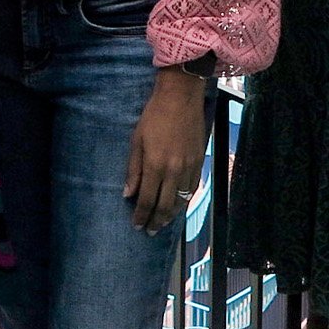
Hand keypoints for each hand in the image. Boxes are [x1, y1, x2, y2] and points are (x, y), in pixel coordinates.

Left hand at [124, 67, 207, 232]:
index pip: (147, 199)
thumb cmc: (154, 116)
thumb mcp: (136, 141)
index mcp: (156, 165)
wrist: (180, 98)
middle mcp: (174, 171)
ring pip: (181, 200)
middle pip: (165, 205)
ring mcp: (190, 167)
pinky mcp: (200, 161)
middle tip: (150, 231)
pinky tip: (179, 205)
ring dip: (172, 215)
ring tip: (163, 222)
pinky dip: (185, 201)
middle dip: (156, 221)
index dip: (141, 215)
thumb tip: (128, 193)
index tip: (137, 225)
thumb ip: (133, 170)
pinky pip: (192, 189)